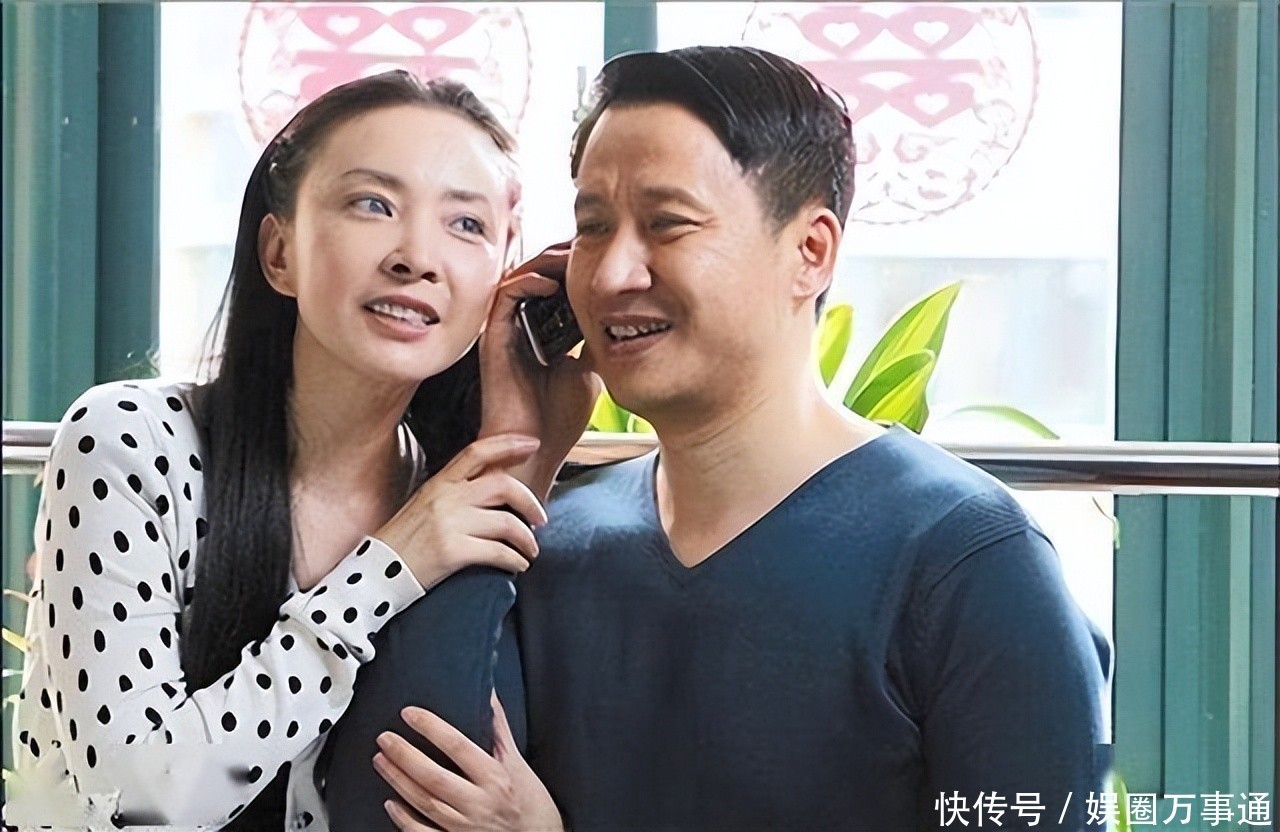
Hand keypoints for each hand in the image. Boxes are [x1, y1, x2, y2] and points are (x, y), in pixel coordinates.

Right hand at [374, 434, 548, 589]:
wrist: (375, 573)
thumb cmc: (404, 542)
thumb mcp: (425, 505)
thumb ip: (455, 493)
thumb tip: (496, 489)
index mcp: (439, 483)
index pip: (477, 452)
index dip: (508, 443)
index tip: (532, 443)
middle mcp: (446, 498)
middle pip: (503, 485)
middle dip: (530, 501)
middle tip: (540, 519)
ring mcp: (449, 524)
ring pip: (508, 522)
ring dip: (527, 539)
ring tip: (530, 550)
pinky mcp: (452, 551)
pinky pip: (499, 552)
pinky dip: (516, 560)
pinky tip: (518, 565)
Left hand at [374, 693, 563, 831]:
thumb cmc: (532, 805)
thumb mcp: (519, 764)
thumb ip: (499, 730)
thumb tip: (489, 697)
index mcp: (495, 778)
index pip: (458, 746)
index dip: (431, 728)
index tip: (410, 714)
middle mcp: (479, 803)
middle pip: (433, 777)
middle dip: (404, 756)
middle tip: (385, 738)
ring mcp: (465, 827)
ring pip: (424, 803)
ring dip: (398, 781)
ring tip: (381, 761)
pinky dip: (404, 819)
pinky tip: (391, 803)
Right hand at [480, 243, 600, 499]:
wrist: (534, 452)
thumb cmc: (559, 420)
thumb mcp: (590, 371)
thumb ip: (597, 344)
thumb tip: (623, 318)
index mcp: (542, 332)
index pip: (557, 285)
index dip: (577, 267)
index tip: (604, 257)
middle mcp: (521, 327)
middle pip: (539, 273)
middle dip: (563, 255)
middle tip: (589, 244)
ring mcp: (506, 331)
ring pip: (521, 276)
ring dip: (546, 261)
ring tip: (572, 254)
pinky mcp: (493, 338)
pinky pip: (504, 295)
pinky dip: (526, 281)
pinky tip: (551, 281)